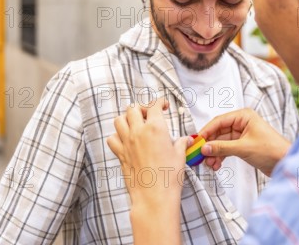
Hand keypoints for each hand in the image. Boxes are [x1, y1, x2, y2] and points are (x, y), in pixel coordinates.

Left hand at [106, 98, 191, 244]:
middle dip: (141, 108)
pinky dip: (116, 136)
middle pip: (133, 108)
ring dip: (126, 119)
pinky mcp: (120, 154)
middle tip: (149, 115)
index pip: (154, 105)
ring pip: (119, 120)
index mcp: (155, 128)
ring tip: (135, 125)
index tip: (163, 105)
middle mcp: (138, 131)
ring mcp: (127, 142)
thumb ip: (181, 143)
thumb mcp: (180, 156)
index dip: (159, 102)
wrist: (154, 196)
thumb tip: (186, 139)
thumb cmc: (169, 177)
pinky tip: (125, 140)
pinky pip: (112, 139)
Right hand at [199, 108, 290, 176]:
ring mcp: (242, 134)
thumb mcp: (243, 148)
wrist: (287, 162)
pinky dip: (221, 156)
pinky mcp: (244, 145)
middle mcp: (242, 123)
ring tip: (210, 165)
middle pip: (218, 132)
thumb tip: (204, 148)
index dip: (206, 131)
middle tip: (201, 156)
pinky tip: (216, 165)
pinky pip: (227, 149)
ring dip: (215, 153)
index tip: (197, 142)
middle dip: (210, 145)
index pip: (219, 121)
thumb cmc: (271, 150)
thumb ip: (222, 147)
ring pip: (222, 142)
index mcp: (243, 116)